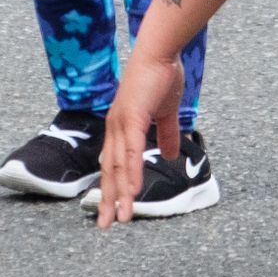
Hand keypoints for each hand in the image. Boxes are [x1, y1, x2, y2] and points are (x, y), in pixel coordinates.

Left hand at [94, 49, 183, 227]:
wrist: (160, 51)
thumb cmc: (161, 77)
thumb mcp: (166, 113)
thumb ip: (167, 134)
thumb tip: (171, 155)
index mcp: (121, 127)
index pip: (113, 164)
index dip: (111, 187)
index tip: (111, 209)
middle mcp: (115, 128)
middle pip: (109, 170)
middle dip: (108, 199)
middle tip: (106, 225)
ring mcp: (121, 123)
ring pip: (117, 166)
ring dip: (119, 193)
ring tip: (120, 217)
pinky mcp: (132, 117)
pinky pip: (131, 151)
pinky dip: (130, 172)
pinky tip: (131, 190)